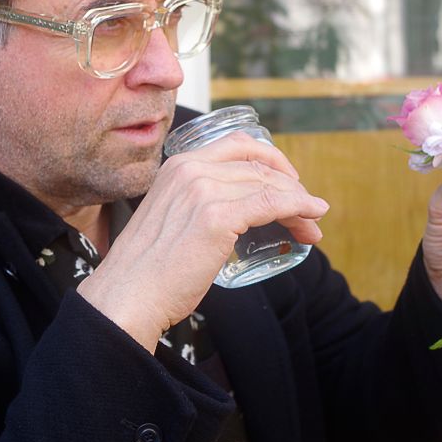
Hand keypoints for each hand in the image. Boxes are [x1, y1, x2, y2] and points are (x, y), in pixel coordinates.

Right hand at [76, 131, 327, 351]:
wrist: (128, 295)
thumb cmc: (148, 270)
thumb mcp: (171, 219)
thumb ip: (196, 206)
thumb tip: (236, 216)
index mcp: (177, 165)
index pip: (238, 146)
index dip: (270, 160)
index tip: (287, 181)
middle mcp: (190, 169)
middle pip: (258, 165)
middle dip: (290, 186)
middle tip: (306, 211)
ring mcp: (203, 191)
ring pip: (269, 184)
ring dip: (299, 202)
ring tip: (311, 225)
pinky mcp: (217, 217)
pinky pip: (272, 203)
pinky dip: (299, 207)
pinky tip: (313, 216)